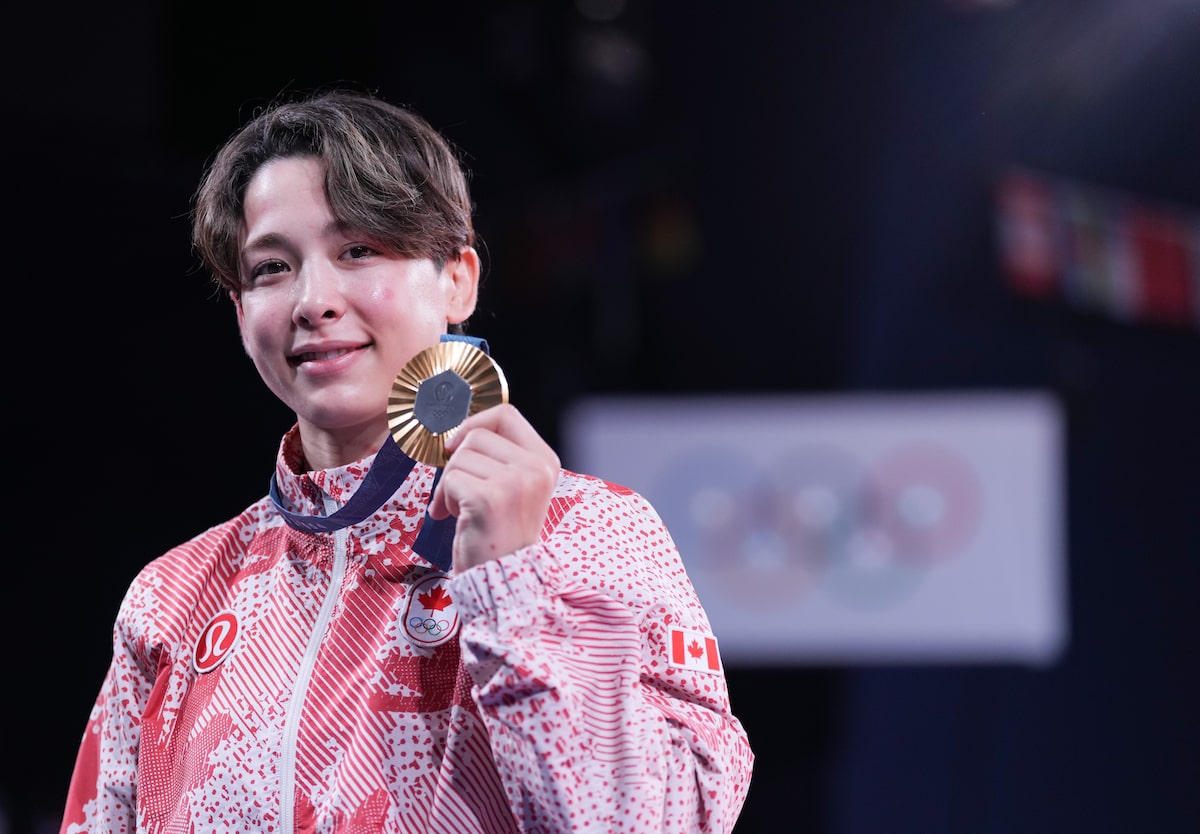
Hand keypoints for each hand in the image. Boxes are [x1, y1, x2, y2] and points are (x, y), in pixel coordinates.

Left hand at [427, 403, 560, 571]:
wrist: (503, 580)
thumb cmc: (499, 534)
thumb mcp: (511, 487)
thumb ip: (497, 456)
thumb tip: (455, 429)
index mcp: (545, 461)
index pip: (505, 414)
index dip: (474, 424)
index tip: (457, 447)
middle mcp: (536, 468)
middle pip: (476, 435)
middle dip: (457, 463)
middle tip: (460, 493)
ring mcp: (516, 482)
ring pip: (459, 457)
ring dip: (450, 484)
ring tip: (464, 510)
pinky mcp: (490, 498)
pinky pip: (450, 479)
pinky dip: (444, 499)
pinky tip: (458, 519)